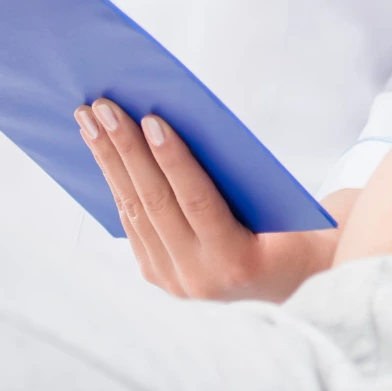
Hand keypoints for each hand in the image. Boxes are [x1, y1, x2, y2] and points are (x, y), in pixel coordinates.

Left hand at [74, 100, 355, 301]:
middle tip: (105, 107)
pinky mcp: (159, 275)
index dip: (173, 159)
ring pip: (134, 212)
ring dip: (110, 161)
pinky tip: (103, 152)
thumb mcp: (290, 205)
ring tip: (91, 121)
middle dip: (126, 149)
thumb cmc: (300, 231)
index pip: (198, 201)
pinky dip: (117, 184)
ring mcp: (173, 280)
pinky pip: (132, 224)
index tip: (151, 118)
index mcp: (237, 260)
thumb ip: (255, 176)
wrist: (295, 283)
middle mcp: (198, 278)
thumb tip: (202, 128)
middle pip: (155, 202)